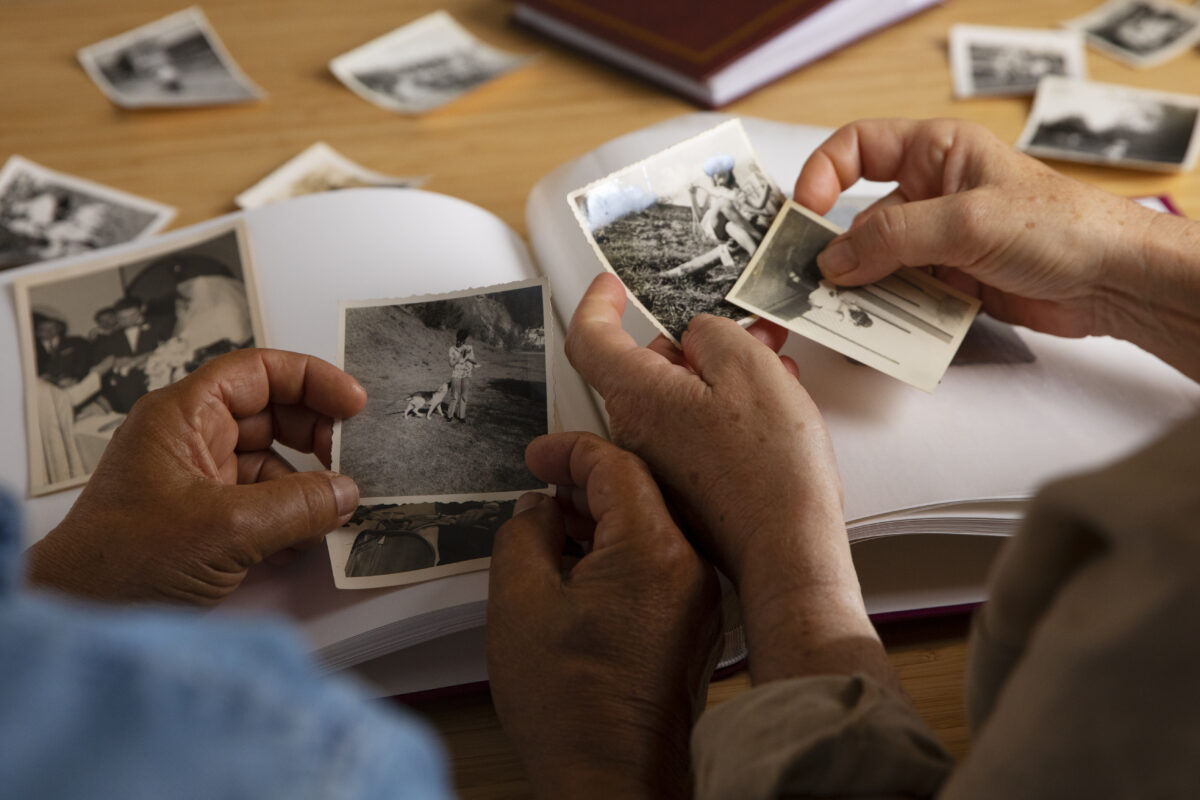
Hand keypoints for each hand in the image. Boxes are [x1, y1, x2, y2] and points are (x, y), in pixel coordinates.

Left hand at [27, 348, 367, 604]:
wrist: (79, 616)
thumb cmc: (121, 562)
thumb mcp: (227, 528)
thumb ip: (297, 506)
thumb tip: (346, 492)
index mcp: (183, 416)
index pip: (258, 372)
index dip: (312, 380)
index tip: (353, 404)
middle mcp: (190, 438)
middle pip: (271, 412)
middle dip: (316, 435)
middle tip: (351, 459)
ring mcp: (197, 478)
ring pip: (271, 461)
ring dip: (306, 485)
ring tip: (332, 511)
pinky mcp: (204, 517)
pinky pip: (261, 501)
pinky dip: (288, 518)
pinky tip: (301, 543)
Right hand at [487, 433, 719, 798]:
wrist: (610, 781)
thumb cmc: (572, 708)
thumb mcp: (519, 601)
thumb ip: (523, 533)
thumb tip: (537, 509)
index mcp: (654, 552)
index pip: (617, 466)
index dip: (569, 451)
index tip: (538, 456)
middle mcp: (690, 570)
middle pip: (640, 494)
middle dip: (584, 484)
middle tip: (540, 489)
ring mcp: (699, 601)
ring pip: (649, 531)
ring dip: (601, 521)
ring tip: (552, 532)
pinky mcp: (694, 628)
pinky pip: (659, 567)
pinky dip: (620, 555)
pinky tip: (581, 571)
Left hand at [566, 273, 835, 586]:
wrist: (788, 547)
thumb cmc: (770, 471)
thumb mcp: (750, 369)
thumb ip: (714, 334)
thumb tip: (701, 336)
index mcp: (640, 397)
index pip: (590, 338)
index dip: (598, 303)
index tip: (612, 287)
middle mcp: (637, 432)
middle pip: (647, 366)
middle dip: (695, 343)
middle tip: (747, 333)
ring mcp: (659, 463)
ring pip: (678, 398)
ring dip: (720, 376)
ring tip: (775, 371)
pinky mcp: (684, 486)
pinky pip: (693, 431)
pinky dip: (724, 411)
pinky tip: (769, 411)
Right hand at [795, 117, 1165, 338]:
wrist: (1116, 282)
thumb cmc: (1061, 227)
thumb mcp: (968, 221)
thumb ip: (894, 237)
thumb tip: (833, 260)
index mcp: (935, 152)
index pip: (857, 148)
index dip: (822, 174)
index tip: (804, 212)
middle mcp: (931, 193)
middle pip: (859, 218)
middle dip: (837, 252)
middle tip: (811, 284)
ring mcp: (939, 241)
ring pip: (877, 265)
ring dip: (862, 291)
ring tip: (844, 317)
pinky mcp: (950, 283)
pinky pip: (902, 298)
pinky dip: (889, 316)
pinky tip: (880, 334)